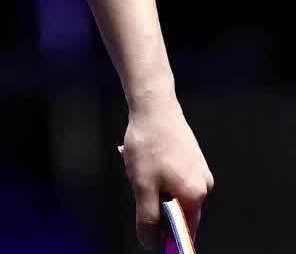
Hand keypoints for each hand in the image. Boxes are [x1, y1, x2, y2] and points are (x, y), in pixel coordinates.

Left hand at [119, 94, 213, 247]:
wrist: (153, 103)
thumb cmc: (148, 144)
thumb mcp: (142, 187)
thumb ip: (148, 219)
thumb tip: (151, 243)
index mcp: (195, 196)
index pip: (186, 232)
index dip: (168, 235)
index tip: (150, 227)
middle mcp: (204, 185)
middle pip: (180, 211)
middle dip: (158, 205)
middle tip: (140, 186)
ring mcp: (200, 169)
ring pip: (175, 192)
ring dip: (156, 187)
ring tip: (140, 168)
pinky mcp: (193, 157)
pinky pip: (176, 176)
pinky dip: (160, 174)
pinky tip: (146, 159)